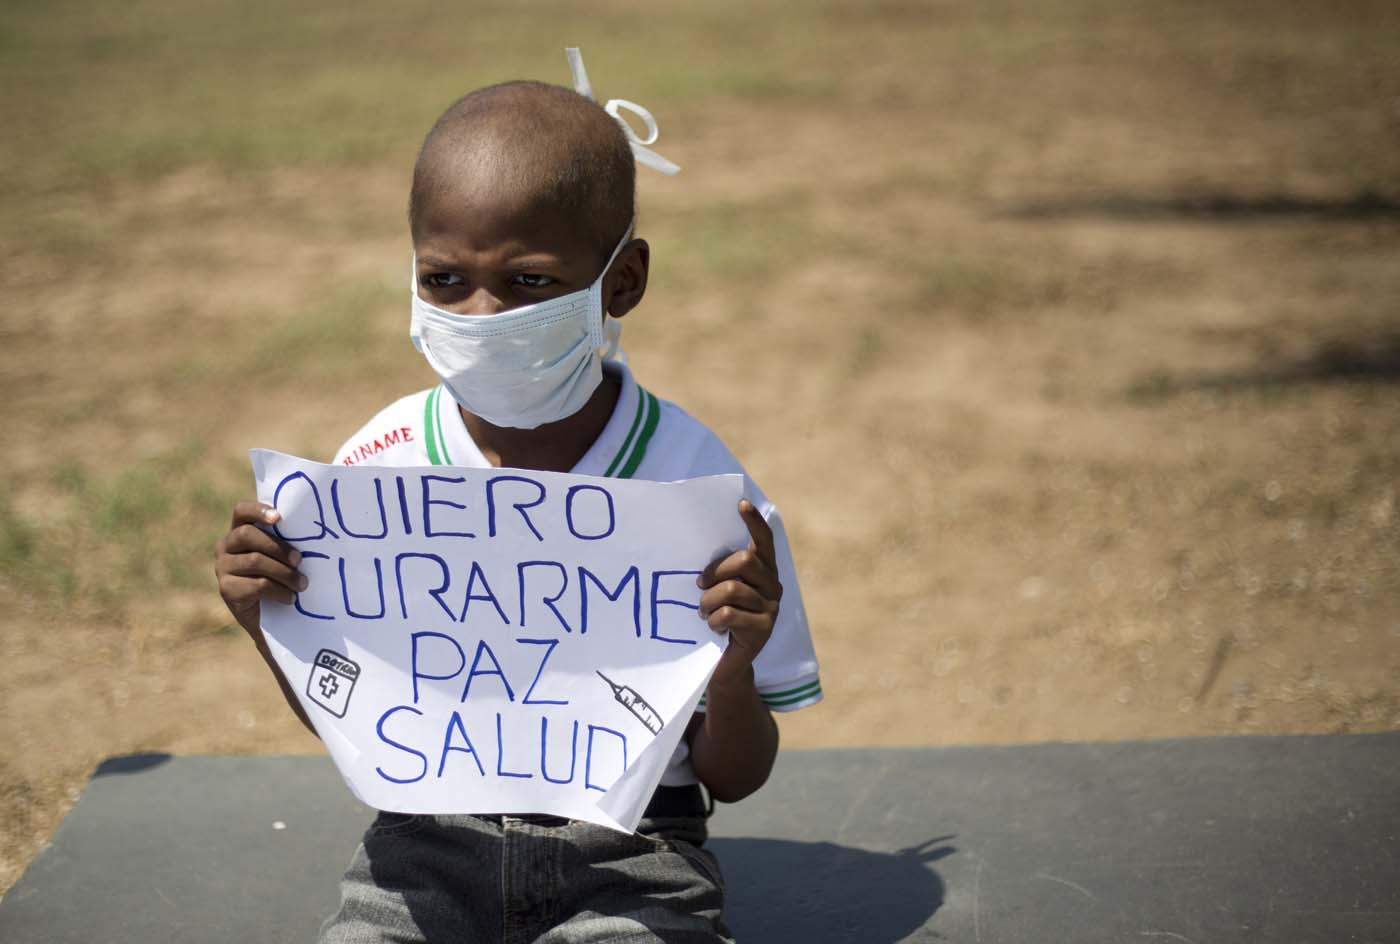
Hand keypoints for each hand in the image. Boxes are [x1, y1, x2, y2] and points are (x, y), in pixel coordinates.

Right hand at [214, 501, 305, 638]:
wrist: (274, 620)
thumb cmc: (285, 579)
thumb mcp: (285, 557)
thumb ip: (288, 540)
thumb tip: (315, 528)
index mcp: (240, 531)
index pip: (241, 511)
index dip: (258, 510)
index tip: (278, 518)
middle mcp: (225, 546)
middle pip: (247, 535)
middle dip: (278, 547)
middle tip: (299, 560)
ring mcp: (222, 568)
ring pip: (255, 561)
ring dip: (284, 573)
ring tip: (302, 584)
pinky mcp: (226, 589)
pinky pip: (256, 585)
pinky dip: (279, 591)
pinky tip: (290, 598)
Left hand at [697, 499, 781, 682]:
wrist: (725, 664)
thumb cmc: (717, 618)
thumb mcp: (719, 590)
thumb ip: (721, 570)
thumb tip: (698, 545)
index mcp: (764, 570)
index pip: (764, 540)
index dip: (754, 521)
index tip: (740, 503)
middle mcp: (773, 585)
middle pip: (744, 561)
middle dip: (715, 571)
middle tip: (699, 585)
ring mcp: (771, 608)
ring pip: (732, 589)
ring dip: (708, 601)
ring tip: (703, 612)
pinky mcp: (764, 629)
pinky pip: (729, 614)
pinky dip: (713, 621)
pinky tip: (714, 628)